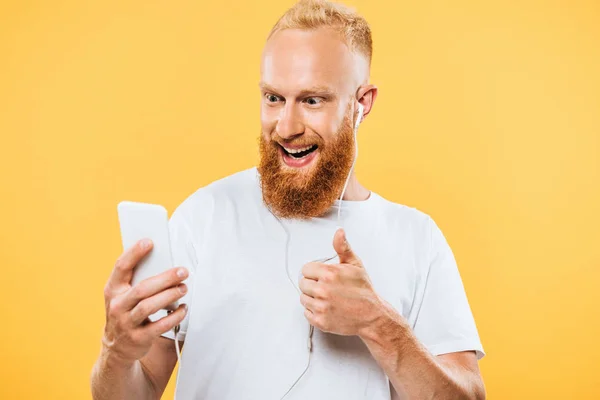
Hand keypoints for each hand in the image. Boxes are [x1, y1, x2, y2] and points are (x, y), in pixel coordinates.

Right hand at [101, 238, 188, 364]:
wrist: (117, 348)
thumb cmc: (125, 312)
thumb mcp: (122, 295)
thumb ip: (135, 279)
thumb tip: (160, 258)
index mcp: (113, 290)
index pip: (121, 267)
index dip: (134, 253)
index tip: (149, 242)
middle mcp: (117, 306)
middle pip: (142, 288)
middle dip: (165, 278)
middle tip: (183, 271)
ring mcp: (127, 323)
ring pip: (149, 306)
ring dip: (170, 295)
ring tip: (183, 288)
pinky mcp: (139, 338)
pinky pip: (160, 326)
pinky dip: (175, 316)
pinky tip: (183, 309)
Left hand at [298, 228, 382, 335]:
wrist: (371, 315)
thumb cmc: (363, 290)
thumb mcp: (355, 264)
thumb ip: (343, 247)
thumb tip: (339, 232)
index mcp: (329, 274)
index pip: (305, 269)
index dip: (314, 272)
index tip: (322, 276)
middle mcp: (323, 290)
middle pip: (302, 284)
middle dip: (312, 284)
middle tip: (327, 288)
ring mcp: (321, 307)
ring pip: (303, 298)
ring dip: (312, 298)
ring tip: (328, 298)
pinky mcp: (320, 321)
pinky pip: (306, 313)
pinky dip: (314, 311)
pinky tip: (327, 308)